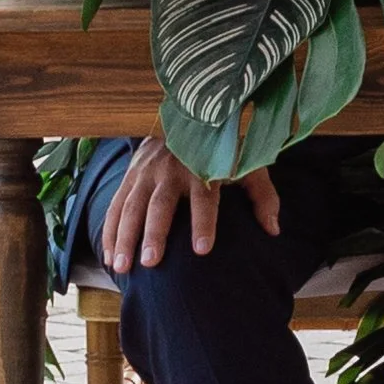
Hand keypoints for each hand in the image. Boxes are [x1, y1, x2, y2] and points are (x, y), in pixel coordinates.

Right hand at [100, 148, 281, 273]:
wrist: (186, 116)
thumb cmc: (221, 152)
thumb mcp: (247, 165)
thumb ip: (262, 196)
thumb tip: (273, 230)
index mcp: (202, 168)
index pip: (204, 198)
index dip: (204, 222)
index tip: (203, 249)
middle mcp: (171, 170)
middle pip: (160, 204)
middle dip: (155, 233)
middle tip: (151, 262)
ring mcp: (146, 173)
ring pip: (132, 206)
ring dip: (125, 237)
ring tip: (122, 267)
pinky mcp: (130, 176)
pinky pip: (115, 206)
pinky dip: (110, 232)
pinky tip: (109, 257)